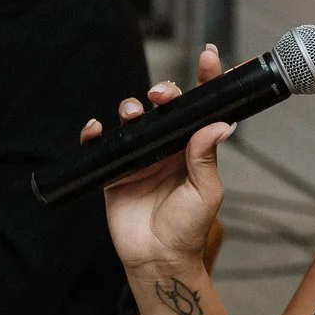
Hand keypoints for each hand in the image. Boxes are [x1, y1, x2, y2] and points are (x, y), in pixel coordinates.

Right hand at [87, 44, 233, 275]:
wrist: (157, 258)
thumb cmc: (186, 229)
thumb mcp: (205, 193)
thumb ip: (206, 158)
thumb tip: (220, 124)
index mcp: (192, 148)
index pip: (199, 108)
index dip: (204, 80)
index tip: (208, 56)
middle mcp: (166, 147)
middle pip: (163, 106)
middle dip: (162, 91)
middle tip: (160, 95)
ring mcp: (139, 157)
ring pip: (132, 118)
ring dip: (130, 108)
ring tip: (132, 116)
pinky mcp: (114, 170)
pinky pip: (101, 144)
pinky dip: (95, 133)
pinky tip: (97, 129)